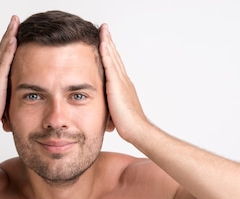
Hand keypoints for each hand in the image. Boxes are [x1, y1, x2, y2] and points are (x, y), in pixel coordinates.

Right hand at [0, 15, 18, 137]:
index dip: (8, 43)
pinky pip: (4, 62)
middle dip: (9, 33)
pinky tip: (14, 39)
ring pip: (3, 51)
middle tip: (15, 19)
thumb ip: (8, 94)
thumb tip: (17, 95)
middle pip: (2, 49)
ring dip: (9, 35)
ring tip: (15, 22)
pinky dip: (8, 49)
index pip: (3, 56)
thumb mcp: (2, 102)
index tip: (15, 31)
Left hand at [99, 23, 149, 142]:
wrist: (137, 130)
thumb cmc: (129, 126)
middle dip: (110, 42)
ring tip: (103, 29)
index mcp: (123, 87)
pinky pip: (110, 64)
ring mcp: (121, 81)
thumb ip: (112, 108)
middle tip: (105, 29)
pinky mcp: (116, 85)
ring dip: (108, 42)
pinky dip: (106, 52)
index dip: (111, 54)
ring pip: (113, 57)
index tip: (106, 42)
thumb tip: (107, 113)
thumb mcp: (116, 113)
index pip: (115, 66)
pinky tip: (102, 42)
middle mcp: (124, 81)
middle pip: (115, 57)